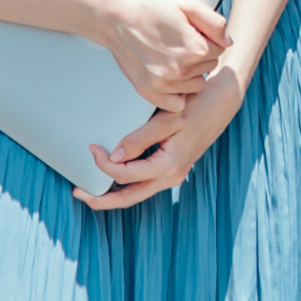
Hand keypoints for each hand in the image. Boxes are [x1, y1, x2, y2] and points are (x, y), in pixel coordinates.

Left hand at [73, 66, 246, 209]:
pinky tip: (114, 176)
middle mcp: (172, 176)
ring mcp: (173, 174)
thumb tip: (115, 156)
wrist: (223, 101)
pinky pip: (145, 183)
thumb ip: (140, 138)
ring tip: (90, 188)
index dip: (103, 164)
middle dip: (102, 199)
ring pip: (137, 193)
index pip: (125, 174)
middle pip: (130, 198)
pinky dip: (126, 184)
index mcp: (170, 165)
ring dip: (113, 194)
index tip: (91, 147)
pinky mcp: (173, 167)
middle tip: (77, 193)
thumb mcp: (168, 119)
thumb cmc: (198, 106)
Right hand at [89, 0, 229, 111]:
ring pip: (196, 86)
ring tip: (172, 56)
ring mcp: (163, 84)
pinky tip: (168, 76)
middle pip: (209, 68)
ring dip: (190, 74)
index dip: (208, 39)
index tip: (192, 32)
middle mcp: (180, 70)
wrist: (114, 17)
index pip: (220, 50)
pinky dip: (176, 93)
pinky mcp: (149, 92)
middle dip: (200, 56)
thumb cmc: (148, 7)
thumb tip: (228, 42)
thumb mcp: (186, 4)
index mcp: (194, 48)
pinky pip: (177, 103)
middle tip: (179, 42)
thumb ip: (214, 23)